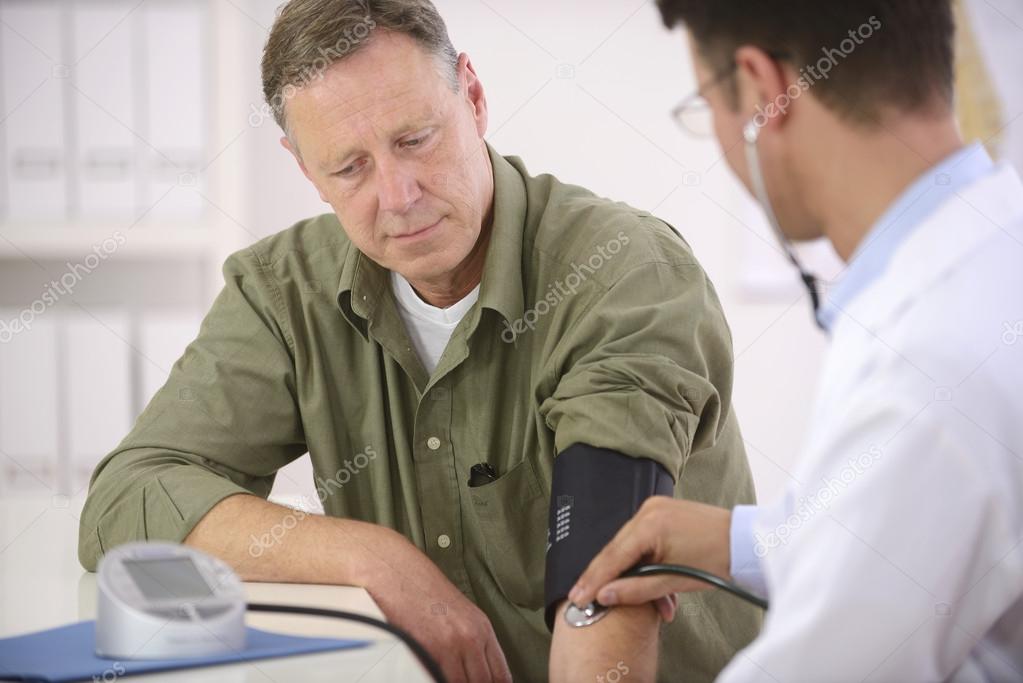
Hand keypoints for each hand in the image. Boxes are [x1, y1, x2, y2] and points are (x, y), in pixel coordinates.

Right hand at [359, 529, 512, 682]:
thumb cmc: (419, 588)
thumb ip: (468, 641)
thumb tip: (472, 671)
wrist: (394, 570)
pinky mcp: (432, 648)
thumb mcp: (455, 612)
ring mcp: (454, 643)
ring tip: (444, 677)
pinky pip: (443, 680)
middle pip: (485, 682)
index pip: (501, 674)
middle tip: (462, 681)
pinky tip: (433, 675)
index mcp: (481, 627)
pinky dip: (438, 680)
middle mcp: (472, 635)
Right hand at [567, 497, 731, 618]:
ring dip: (632, 573)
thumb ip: (636, 589)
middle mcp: (648, 510)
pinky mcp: (662, 512)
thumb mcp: (674, 580)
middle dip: (606, 578)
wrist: (745, 542)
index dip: (593, 579)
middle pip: (616, 550)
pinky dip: (643, 561)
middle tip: (586, 598)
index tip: (579, 597)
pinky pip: (641, 539)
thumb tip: (605, 596)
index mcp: (650, 524)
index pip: (612, 556)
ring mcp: (655, 508)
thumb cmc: (717, 559)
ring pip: (629, 546)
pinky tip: (652, 581)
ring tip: (647, 600)